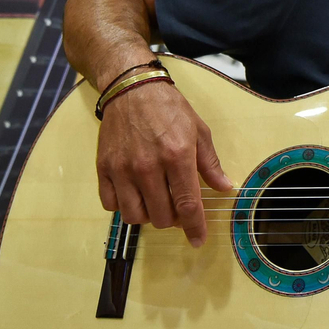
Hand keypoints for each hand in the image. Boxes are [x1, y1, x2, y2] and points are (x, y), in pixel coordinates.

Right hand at [95, 77, 232, 246]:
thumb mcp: (198, 130)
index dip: (195, 228)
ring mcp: (123, 168)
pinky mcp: (104, 168)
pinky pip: (111, 205)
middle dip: (173, 219)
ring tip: (155, 200)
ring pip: (134, 216)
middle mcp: (148, 166)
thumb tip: (224, 187)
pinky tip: (134, 193)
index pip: (188, 205)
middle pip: (161, 217)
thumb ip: (210, 163)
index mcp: (177, 156)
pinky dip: (123, 206)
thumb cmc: (168, 107)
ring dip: (148, 216)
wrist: (131, 88)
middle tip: (176, 206)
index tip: (198, 240)